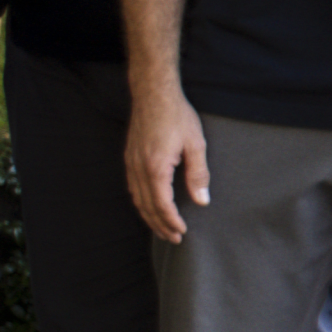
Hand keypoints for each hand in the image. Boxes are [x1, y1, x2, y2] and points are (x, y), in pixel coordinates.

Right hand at [126, 85, 210, 244]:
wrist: (153, 93)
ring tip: (162, 228)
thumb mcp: (196, 144)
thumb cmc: (176, 116)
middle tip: (173, 238)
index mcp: (156, 167)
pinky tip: (149, 206)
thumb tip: (202, 200)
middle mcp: (139, 168)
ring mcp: (131, 163)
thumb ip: (198, 174)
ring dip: (149, 216)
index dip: (172, 221)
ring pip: (137, 199)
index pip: (162, 205)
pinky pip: (133, 187)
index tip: (182, 232)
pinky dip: (141, 202)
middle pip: (147, 206)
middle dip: (160, 225)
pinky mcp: (130, 158)